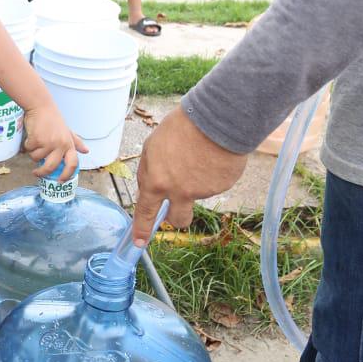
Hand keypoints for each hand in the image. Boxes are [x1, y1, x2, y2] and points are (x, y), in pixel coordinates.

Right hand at [23, 104, 87, 179]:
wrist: (41, 106)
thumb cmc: (53, 118)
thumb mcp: (67, 131)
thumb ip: (76, 141)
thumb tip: (86, 151)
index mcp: (69, 144)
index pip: (72, 163)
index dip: (67, 175)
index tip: (60, 181)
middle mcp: (60, 145)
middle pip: (51, 166)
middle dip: (42, 172)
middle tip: (36, 173)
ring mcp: (49, 143)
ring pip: (36, 158)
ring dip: (33, 153)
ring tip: (34, 142)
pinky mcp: (37, 140)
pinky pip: (29, 150)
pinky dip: (27, 145)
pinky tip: (31, 136)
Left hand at [132, 107, 248, 236]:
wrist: (216, 120)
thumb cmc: (181, 128)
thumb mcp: (153, 146)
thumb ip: (149, 171)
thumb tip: (149, 187)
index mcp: (156, 181)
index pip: (145, 212)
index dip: (142, 229)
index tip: (140, 241)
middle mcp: (179, 192)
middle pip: (178, 219)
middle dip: (176, 216)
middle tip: (179, 202)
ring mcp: (202, 192)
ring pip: (197, 195)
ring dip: (197, 183)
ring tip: (199, 156)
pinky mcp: (222, 187)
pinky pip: (214, 185)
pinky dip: (212, 174)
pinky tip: (212, 156)